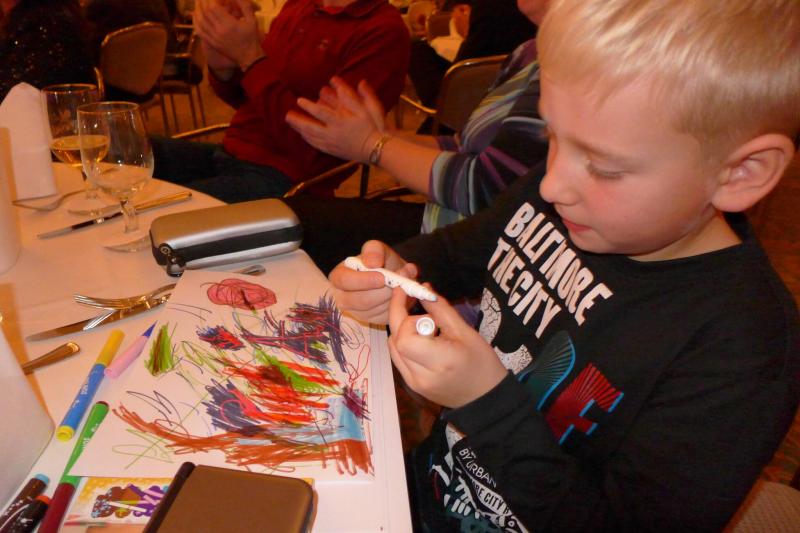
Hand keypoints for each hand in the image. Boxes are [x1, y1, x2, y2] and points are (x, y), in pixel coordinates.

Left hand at [194, 0, 262, 70]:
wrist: (249, 57)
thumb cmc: (251, 38)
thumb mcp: (252, 20)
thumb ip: (244, 5)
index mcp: (229, 25)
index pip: (213, 7)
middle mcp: (218, 31)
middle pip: (205, 12)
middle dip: (203, 0)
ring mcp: (213, 37)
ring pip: (199, 20)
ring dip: (197, 8)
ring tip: (198, 1)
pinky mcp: (211, 42)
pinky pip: (199, 30)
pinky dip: (195, 20)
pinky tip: (195, 14)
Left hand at [286, 77, 387, 162]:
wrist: (377, 149)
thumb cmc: (375, 127)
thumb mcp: (370, 108)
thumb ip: (362, 94)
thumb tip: (357, 81)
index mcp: (341, 122)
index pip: (321, 113)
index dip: (309, 107)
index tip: (299, 101)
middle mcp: (334, 134)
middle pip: (311, 127)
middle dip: (298, 121)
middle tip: (287, 115)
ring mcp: (333, 144)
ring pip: (312, 137)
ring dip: (300, 130)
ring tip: (292, 123)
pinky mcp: (334, 151)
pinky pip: (317, 145)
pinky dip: (309, 140)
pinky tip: (304, 136)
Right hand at [328, 240, 416, 323]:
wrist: (393, 275)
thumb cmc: (380, 261)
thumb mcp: (377, 249)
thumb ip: (374, 250)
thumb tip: (372, 262)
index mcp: (339, 276)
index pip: (344, 281)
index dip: (363, 280)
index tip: (382, 277)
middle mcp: (343, 297)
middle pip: (361, 300)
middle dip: (383, 291)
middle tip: (399, 281)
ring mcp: (356, 311)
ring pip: (374, 310)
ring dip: (391, 297)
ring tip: (402, 283)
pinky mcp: (370, 320)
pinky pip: (383, 316)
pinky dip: (394, 305)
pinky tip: (398, 294)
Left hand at [387, 287, 506, 408]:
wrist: (485, 397)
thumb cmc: (482, 363)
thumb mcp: (465, 332)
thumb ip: (441, 310)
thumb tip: (423, 289)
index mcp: (439, 362)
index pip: (405, 337)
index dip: (404, 314)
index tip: (411, 294)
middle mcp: (420, 376)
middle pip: (396, 340)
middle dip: (401, 316)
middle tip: (413, 299)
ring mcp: (413, 383)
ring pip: (393, 347)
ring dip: (402, 329)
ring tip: (423, 322)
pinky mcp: (411, 385)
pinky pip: (398, 357)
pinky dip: (404, 341)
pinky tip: (420, 335)